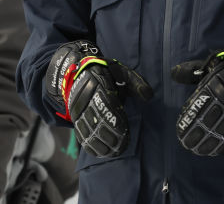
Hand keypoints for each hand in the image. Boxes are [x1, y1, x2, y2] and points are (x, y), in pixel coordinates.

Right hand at [43, 40, 151, 157]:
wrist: (77, 71)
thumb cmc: (105, 72)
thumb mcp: (121, 71)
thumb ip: (136, 82)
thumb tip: (149, 95)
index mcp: (99, 85)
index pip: (107, 106)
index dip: (115, 122)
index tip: (125, 135)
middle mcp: (86, 98)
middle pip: (96, 121)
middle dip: (108, 136)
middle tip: (120, 148)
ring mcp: (79, 108)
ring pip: (87, 128)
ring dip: (99, 143)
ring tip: (111, 153)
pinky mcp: (75, 116)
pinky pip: (79, 131)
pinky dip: (88, 143)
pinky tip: (97, 152)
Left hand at [173, 30, 223, 156]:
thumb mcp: (211, 67)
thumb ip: (192, 72)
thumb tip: (174, 73)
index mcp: (214, 86)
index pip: (198, 107)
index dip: (188, 122)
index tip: (180, 131)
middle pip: (208, 122)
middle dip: (196, 135)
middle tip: (187, 145)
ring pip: (220, 130)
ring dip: (209, 142)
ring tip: (198, 150)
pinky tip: (216, 149)